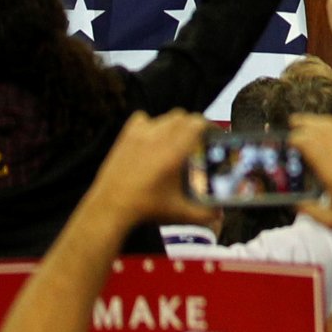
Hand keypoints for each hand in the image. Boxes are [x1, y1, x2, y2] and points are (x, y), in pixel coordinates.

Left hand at [86, 109, 212, 231]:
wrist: (111, 208)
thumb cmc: (148, 209)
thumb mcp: (180, 213)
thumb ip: (204, 214)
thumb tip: (221, 215)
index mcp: (176, 151)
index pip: (198, 123)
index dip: (209, 126)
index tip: (214, 136)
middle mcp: (160, 137)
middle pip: (183, 117)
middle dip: (194, 125)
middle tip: (197, 140)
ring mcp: (141, 134)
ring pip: (165, 118)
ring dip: (175, 125)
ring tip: (176, 140)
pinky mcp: (126, 137)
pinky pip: (143, 118)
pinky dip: (151, 123)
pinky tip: (152, 138)